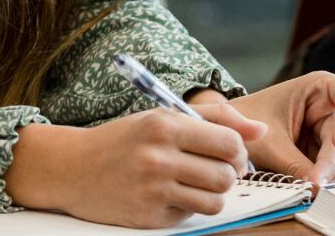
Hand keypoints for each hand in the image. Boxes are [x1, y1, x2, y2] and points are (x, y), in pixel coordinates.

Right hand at [4, 103, 266, 226]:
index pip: (228, 143)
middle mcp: (159, 156)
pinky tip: (169, 194)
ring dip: (211, 194)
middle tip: (213, 169)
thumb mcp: (162, 117)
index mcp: (164, 124)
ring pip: (214, 200)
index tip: (229, 153)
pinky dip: (188, 206)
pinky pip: (191, 215)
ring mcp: (153, 189)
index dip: (238, 151)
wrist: (74, 167)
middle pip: (226, 175)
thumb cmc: (123, 139)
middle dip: (228, 174)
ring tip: (193, 183)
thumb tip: (260, 130)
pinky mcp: (149, 216)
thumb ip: (215, 119)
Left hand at [219, 73, 334, 186]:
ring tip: (313, 188)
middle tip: (317, 182)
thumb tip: (319, 189)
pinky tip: (311, 189)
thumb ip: (294, 163)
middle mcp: (331, 110)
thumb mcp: (268, 140)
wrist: (228, 131)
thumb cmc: (246, 121)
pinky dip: (328, 182)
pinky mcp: (323, 155)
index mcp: (320, 89)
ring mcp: (329, 134)